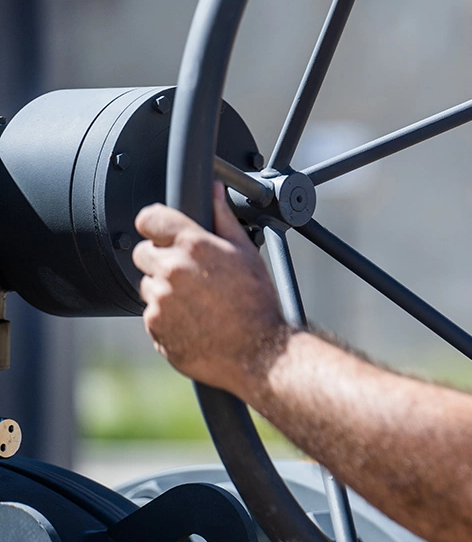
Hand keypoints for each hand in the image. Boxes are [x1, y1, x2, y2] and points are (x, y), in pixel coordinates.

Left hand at [133, 182, 287, 393]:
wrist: (258, 351)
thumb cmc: (257, 302)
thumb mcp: (246, 252)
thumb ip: (223, 217)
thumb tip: (213, 190)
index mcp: (193, 245)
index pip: (149, 219)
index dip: (156, 225)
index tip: (163, 233)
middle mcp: (171, 270)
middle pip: (143, 253)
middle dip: (161, 259)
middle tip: (191, 273)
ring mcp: (159, 300)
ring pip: (147, 285)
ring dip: (164, 289)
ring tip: (198, 301)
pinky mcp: (155, 327)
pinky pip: (151, 314)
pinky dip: (167, 316)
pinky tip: (195, 320)